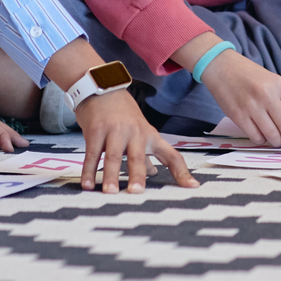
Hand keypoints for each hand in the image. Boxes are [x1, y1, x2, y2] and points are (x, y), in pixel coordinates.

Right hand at [74, 88, 197, 192]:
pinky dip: (88, 170)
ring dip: (110, 175)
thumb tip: (154, 172)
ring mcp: (114, 131)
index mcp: (150, 136)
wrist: (101, 88)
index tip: (193, 187)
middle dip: (137, 175)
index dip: (182, 172)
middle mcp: (135, 133)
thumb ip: (145, 154)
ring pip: (113, 156)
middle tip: (136, 192)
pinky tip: (87, 184)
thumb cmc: (123, 114)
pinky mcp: (96, 130)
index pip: (171, 156)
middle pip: (138, 156)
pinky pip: (92, 154)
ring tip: (110, 193)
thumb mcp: (140, 130)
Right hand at [198, 49, 280, 147]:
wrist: (221, 66)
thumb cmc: (248, 75)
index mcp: (279, 84)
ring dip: (277, 143)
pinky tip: (262, 137)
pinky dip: (261, 140)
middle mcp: (267, 95)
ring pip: (272, 134)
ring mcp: (252, 106)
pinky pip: (255, 136)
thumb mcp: (271, 80)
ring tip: (277, 142)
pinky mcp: (238, 115)